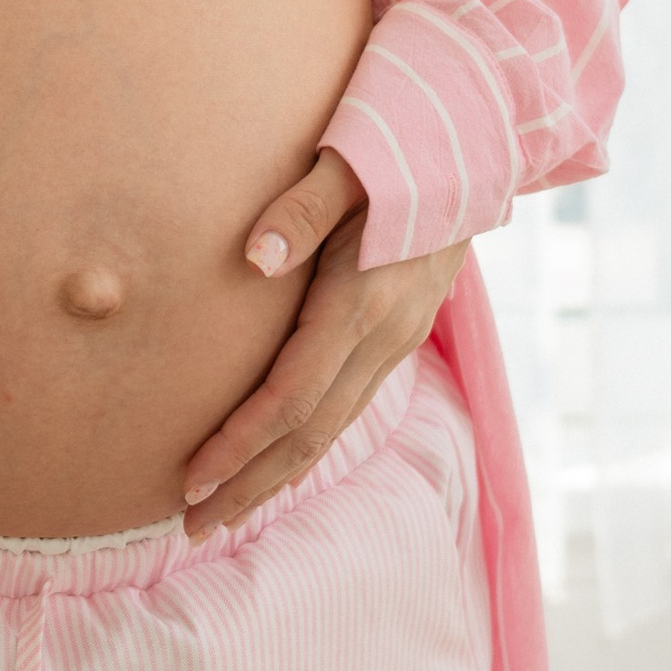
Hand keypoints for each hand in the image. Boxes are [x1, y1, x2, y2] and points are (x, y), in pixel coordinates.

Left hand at [180, 151, 465, 538]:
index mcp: (365, 302)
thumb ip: (302, 208)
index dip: (239, 446)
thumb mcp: (351, 161)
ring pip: (334, 429)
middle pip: (311, 435)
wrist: (480, 141)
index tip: (190, 482)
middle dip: (251, 486)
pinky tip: (277, 462)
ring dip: (278, 476)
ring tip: (225, 512)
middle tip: (193, 529)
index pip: (291, 398)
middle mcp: (387, 336)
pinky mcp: (402, 333)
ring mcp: (400, 339)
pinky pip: (348, 406)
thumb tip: (254, 258)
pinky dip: (306, 443)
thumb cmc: (402, 141)